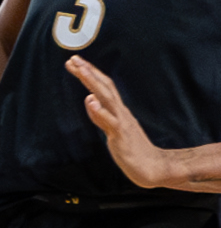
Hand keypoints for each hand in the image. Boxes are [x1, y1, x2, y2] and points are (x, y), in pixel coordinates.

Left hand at [66, 57, 168, 186]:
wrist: (153, 168)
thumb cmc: (132, 148)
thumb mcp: (112, 130)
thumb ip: (100, 116)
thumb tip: (89, 99)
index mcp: (118, 110)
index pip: (103, 86)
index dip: (90, 73)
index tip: (75, 62)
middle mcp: (120, 112)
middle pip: (105, 87)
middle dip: (89, 72)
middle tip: (74, 59)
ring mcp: (122, 122)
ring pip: (107, 99)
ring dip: (94, 83)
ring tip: (82, 70)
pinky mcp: (122, 136)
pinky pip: (111, 122)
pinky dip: (101, 111)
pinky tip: (91, 101)